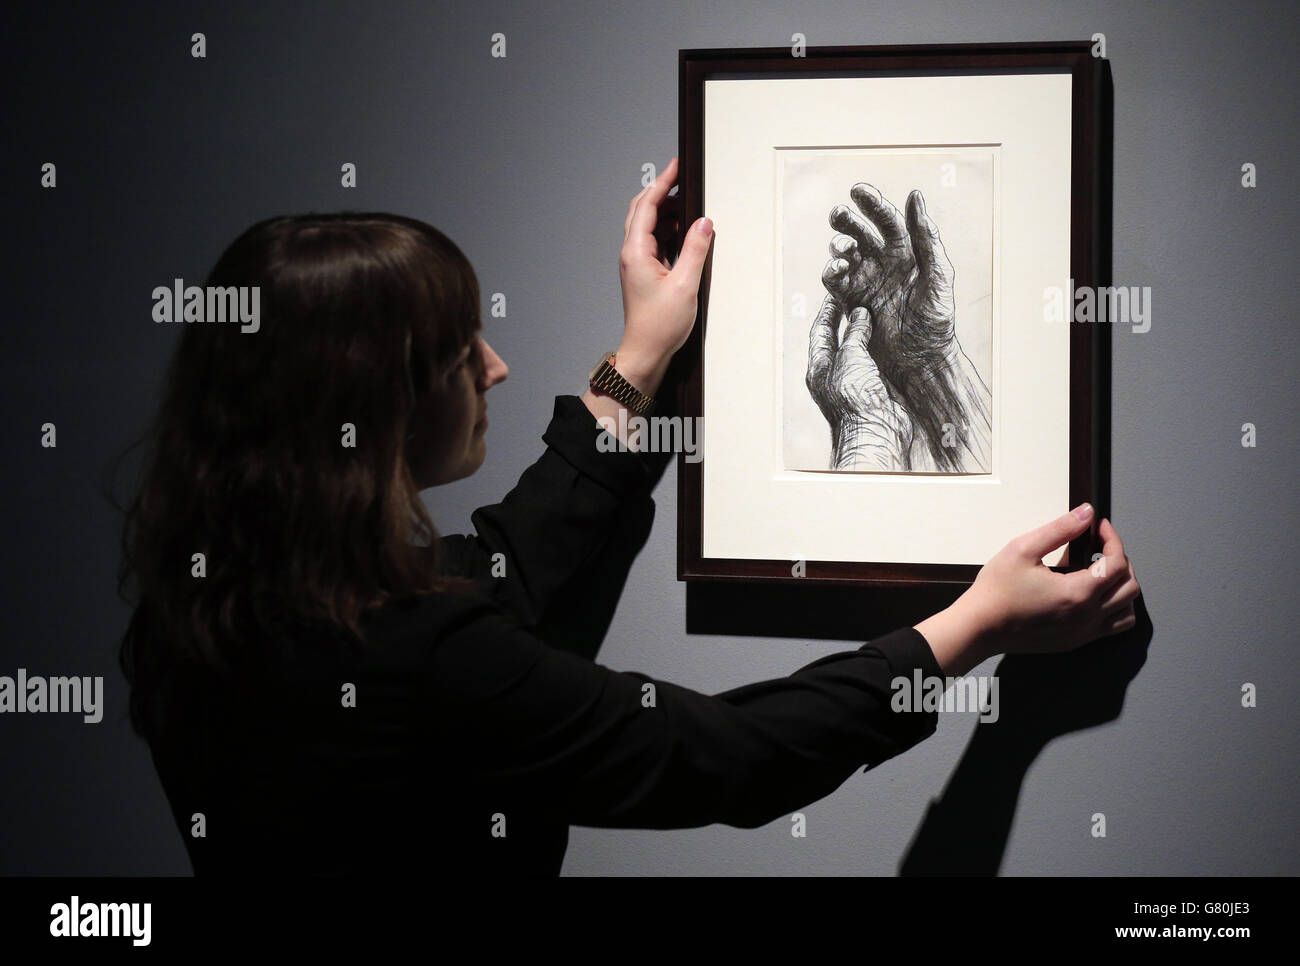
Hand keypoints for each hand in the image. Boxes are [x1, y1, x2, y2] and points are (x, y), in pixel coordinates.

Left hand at [615, 157, 713, 393]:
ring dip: (666, 212)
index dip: (663, 183)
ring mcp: (635, 263)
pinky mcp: (643, 272)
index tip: (676, 166)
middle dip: (662, 192)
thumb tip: (704, 222)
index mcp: (636, 252)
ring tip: (689, 207)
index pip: (647, 206)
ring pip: (646, 225)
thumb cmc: (659, 325)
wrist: (645, 352)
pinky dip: (667, 230)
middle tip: (682, 180)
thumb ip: (696, 250)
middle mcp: (631, 254)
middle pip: (642, 210)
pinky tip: (683, 233)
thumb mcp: (685, 284)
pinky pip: (652, 241)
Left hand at [806, 296, 915, 468]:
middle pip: (838, 339)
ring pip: (858, 350)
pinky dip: (881, 346)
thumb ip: (854, 334)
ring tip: (878, 309)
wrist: (876, 431)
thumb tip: (859, 313)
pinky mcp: (874, 389)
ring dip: (866, 332)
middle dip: (847, 319)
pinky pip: (876, 361)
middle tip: (859, 296)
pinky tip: (892, 333)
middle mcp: (834, 374)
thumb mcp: (851, 357)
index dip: (828, 310)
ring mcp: (854, 382)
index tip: (836, 292)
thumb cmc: (856, 395)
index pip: (821, 331)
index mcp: (819, 367)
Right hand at [820, 183, 990, 471]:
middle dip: (847, 222)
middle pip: (861, 235)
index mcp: (907, 253)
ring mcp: (867, 283)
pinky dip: (832, 274)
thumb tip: (914, 195)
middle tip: (836, 215)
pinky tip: (835, 271)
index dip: (872, 204)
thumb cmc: (937, 319)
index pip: (887, 221)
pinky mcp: (853, 303)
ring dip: (839, 248)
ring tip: (841, 250)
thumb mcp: (938, 274)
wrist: (923, 360)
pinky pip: (837, 284)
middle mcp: (884, 264)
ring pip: (845, 257)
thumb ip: (926, 237)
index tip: (856, 190)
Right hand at [957, 507, 1140, 656]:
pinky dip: (1115, 610)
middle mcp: (1087, 616)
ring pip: (1127, 612)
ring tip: (1104, 573)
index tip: (1099, 527)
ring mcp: (1083, 632)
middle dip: (1122, 561)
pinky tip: (1096, 596)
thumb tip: (1086, 513)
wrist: (979, 627)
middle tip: (1102, 547)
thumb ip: (1059, 529)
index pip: (1118, 563)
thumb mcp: (1023, 548)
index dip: (1113, 539)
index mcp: (1079, 592)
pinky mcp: (1074, 642)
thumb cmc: (996, 590)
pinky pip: (1111, 628)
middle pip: (1130, 587)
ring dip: (1123, 589)